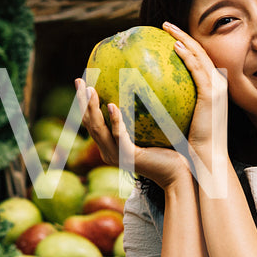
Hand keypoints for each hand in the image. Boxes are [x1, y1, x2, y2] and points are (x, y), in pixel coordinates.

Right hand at [75, 78, 189, 188]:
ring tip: (90, 89)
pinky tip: (112, 105)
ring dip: (92, 108)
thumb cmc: (170, 151)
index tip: (82, 83)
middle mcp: (109, 152)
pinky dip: (114, 120)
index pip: (92, 123)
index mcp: (111, 146)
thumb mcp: (152, 130)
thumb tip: (145, 87)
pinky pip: (118, 135)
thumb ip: (143, 115)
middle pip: (89, 124)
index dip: (85, 104)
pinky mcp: (127, 157)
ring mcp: (116, 156)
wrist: (178, 175)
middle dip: (81, 102)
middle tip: (78, 81)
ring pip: (98, 129)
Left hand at [162, 22, 228, 158]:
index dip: (185, 46)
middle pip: (200, 52)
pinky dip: (187, 56)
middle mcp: (217, 86)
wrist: (207, 159)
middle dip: (184, 36)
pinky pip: (197, 69)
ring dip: (184, 39)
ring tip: (168, 28)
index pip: (199, 62)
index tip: (169, 37)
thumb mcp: (183, 121)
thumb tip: (151, 99)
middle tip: (166, 25)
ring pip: (200, 56)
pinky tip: (173, 46)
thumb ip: (174, 107)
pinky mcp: (211, 95)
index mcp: (213, 91)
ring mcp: (216, 89)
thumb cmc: (192, 146)